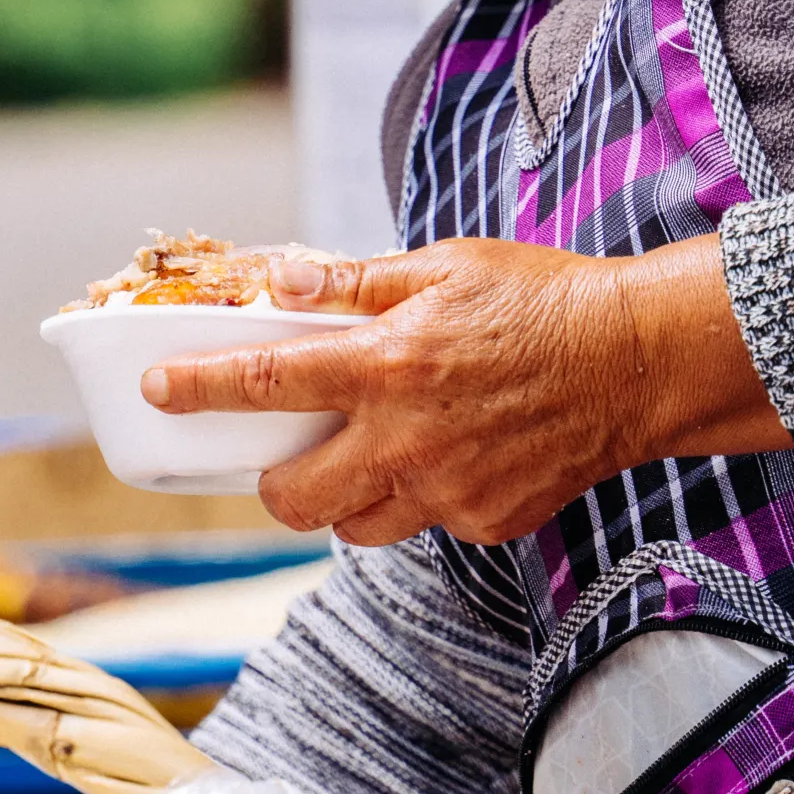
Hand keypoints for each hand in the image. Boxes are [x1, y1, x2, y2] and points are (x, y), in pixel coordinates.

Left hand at [139, 235, 789, 545]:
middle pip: (293, 497)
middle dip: (270, 481)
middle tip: (280, 454)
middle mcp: (407, 440)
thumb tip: (277, 281)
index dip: (197, 387)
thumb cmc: (542, 300)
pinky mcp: (486, 521)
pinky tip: (450, 455)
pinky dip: (419, 496)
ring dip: (341, 498)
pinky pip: (426, 523)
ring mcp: (447, 490)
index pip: (264, 382)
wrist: (638, 362)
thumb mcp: (443, 267)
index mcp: (389, 365)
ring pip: (355, 526)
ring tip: (366, 457)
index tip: (155, 389)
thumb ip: (354, 284)